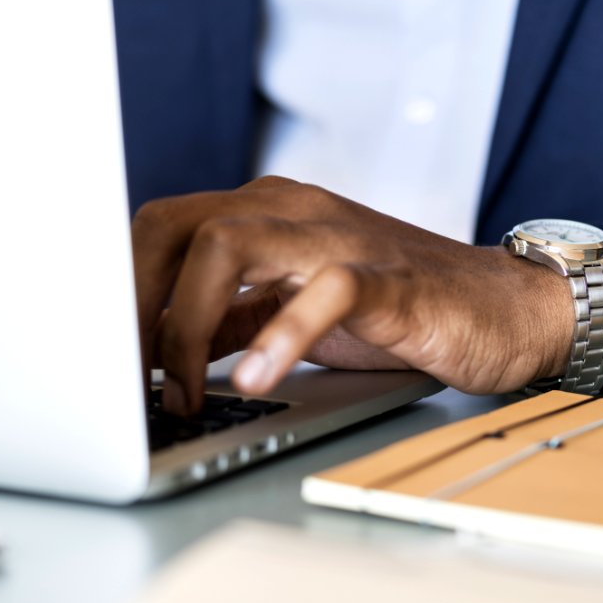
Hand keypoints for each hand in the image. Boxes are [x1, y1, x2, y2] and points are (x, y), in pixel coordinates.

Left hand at [131, 177, 602, 414]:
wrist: (499, 309)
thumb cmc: (397, 312)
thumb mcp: (292, 313)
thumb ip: (230, 319)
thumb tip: (154, 353)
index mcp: (264, 214)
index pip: (159, 230)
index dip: (117, 292)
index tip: (102, 360)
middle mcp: (292, 210)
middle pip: (173, 226)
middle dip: (133, 305)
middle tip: (125, 379)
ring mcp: (339, 238)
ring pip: (229, 245)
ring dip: (185, 323)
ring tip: (179, 392)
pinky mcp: (387, 279)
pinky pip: (322, 292)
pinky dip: (279, 336)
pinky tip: (253, 379)